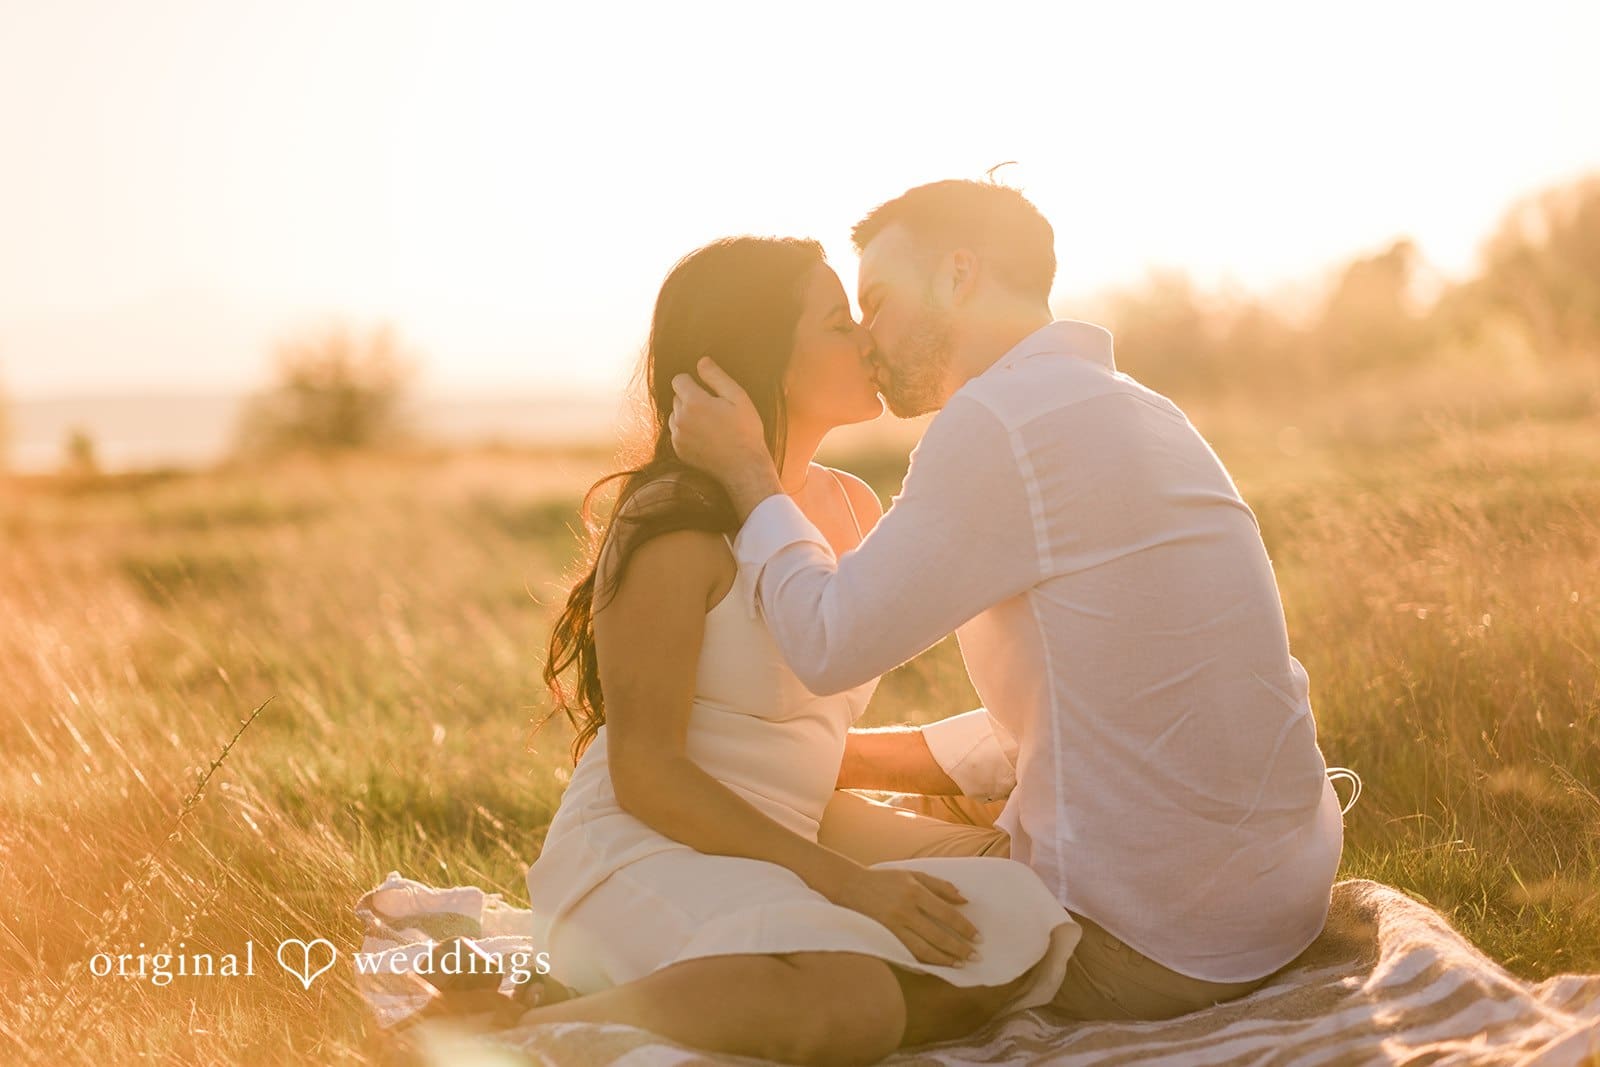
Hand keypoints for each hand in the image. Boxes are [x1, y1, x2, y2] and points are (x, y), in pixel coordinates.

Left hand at [669, 357, 782, 516]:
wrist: (744, 467)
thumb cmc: (745, 430)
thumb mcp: (737, 397)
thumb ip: (716, 376)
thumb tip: (701, 361)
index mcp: (693, 402)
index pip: (678, 379)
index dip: (693, 381)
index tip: (709, 391)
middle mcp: (680, 419)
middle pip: (677, 397)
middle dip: (691, 398)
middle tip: (715, 410)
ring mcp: (677, 436)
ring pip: (676, 415)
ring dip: (688, 415)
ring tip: (711, 425)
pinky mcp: (678, 450)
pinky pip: (677, 432)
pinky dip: (687, 432)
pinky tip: (707, 438)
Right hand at [824, 866, 981, 966]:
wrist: (851, 886)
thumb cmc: (885, 879)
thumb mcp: (913, 874)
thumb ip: (939, 886)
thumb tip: (964, 900)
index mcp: (915, 891)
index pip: (946, 914)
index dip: (964, 928)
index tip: (978, 937)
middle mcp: (905, 910)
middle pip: (938, 935)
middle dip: (959, 948)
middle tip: (975, 956)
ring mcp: (894, 926)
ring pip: (924, 949)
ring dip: (945, 959)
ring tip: (959, 964)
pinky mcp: (885, 937)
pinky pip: (908, 954)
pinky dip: (924, 962)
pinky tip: (936, 965)